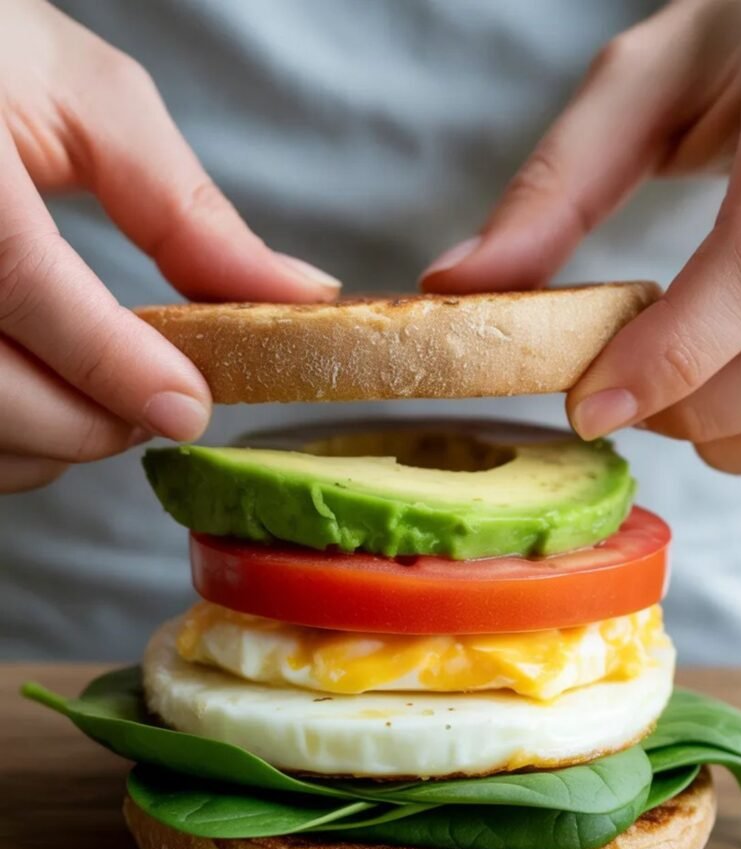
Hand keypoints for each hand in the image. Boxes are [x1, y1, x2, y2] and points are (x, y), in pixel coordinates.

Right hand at [0, 0, 339, 493]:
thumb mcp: (84, 99)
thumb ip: (184, 207)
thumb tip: (294, 293)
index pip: (29, 290)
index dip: (118, 366)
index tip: (191, 407)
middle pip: (1, 392)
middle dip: (99, 421)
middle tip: (166, 399)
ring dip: (59, 439)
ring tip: (112, 393)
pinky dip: (21, 439)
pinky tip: (55, 395)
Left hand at [422, 0, 740, 473]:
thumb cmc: (736, 59)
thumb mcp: (638, 89)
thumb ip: (552, 189)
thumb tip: (454, 286)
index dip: (670, 355)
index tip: (588, 407)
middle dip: (691, 406)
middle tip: (622, 393)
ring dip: (731, 430)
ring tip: (677, 384)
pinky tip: (732, 389)